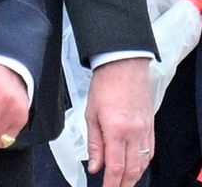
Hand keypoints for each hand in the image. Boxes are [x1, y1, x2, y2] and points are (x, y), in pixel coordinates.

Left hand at [86, 57, 152, 186]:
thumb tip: (95, 166)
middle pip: (132, 169)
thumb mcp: (91, 115)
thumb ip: (94, 144)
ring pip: (143, 163)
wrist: (123, 67)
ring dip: (134, 176)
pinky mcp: (151, 127)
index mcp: (116, 131)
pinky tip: (136, 167)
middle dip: (123, 184)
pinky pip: (150, 151)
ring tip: (123, 183)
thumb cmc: (104, 87)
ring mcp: (146, 131)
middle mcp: (134, 134)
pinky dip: (143, 163)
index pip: (116, 167)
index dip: (112, 183)